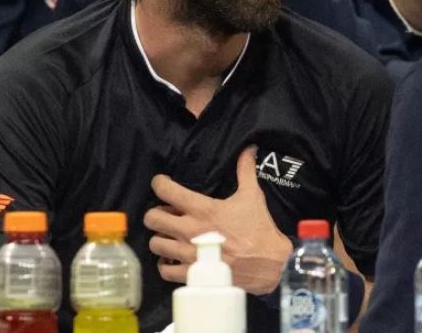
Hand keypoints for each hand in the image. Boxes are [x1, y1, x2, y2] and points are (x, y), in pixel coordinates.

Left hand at [144, 145, 292, 294]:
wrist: (268, 263)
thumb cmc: (259, 229)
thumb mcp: (253, 196)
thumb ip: (245, 170)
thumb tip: (249, 148)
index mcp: (203, 209)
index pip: (167, 191)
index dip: (159, 184)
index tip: (161, 183)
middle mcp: (190, 230)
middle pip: (153, 218)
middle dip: (155, 213)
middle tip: (164, 212)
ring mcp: (189, 254)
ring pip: (155, 244)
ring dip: (160, 238)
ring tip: (168, 236)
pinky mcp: (192, 274)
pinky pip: (165, 270)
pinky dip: (165, 264)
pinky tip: (173, 258)